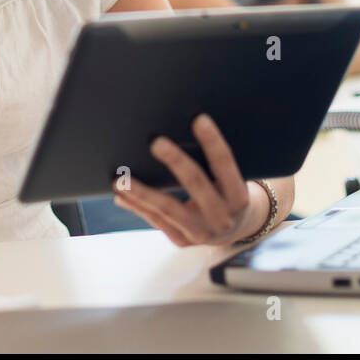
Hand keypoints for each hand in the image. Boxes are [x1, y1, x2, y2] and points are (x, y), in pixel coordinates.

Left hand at [113, 113, 265, 246]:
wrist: (235, 229)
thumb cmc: (226, 192)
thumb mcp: (229, 180)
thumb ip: (211, 162)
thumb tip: (172, 139)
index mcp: (238, 196)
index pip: (225, 164)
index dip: (212, 141)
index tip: (198, 118)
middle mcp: (223, 217)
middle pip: (196, 183)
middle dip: (175, 161)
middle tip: (155, 142)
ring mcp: (202, 232)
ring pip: (168, 208)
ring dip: (142, 192)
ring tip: (120, 179)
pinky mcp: (183, 241)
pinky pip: (156, 221)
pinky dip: (138, 207)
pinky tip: (121, 196)